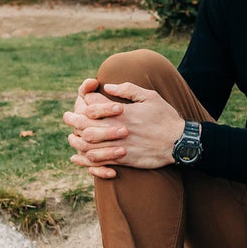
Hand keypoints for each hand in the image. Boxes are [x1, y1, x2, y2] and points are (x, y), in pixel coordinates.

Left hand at [64, 80, 184, 178]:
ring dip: (77, 140)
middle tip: (67, 117)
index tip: (82, 100)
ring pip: (87, 144)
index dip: (84, 100)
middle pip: (85, 124)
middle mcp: (117, 129)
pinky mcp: (122, 159)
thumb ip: (128, 90)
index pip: (93, 104)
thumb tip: (106, 86)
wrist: (179, 142)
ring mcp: (119, 145)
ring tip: (72, 137)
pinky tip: (80, 157)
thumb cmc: (165, 117)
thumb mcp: (151, 97)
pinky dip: (86, 159)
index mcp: (122, 112)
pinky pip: (98, 161)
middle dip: (72, 119)